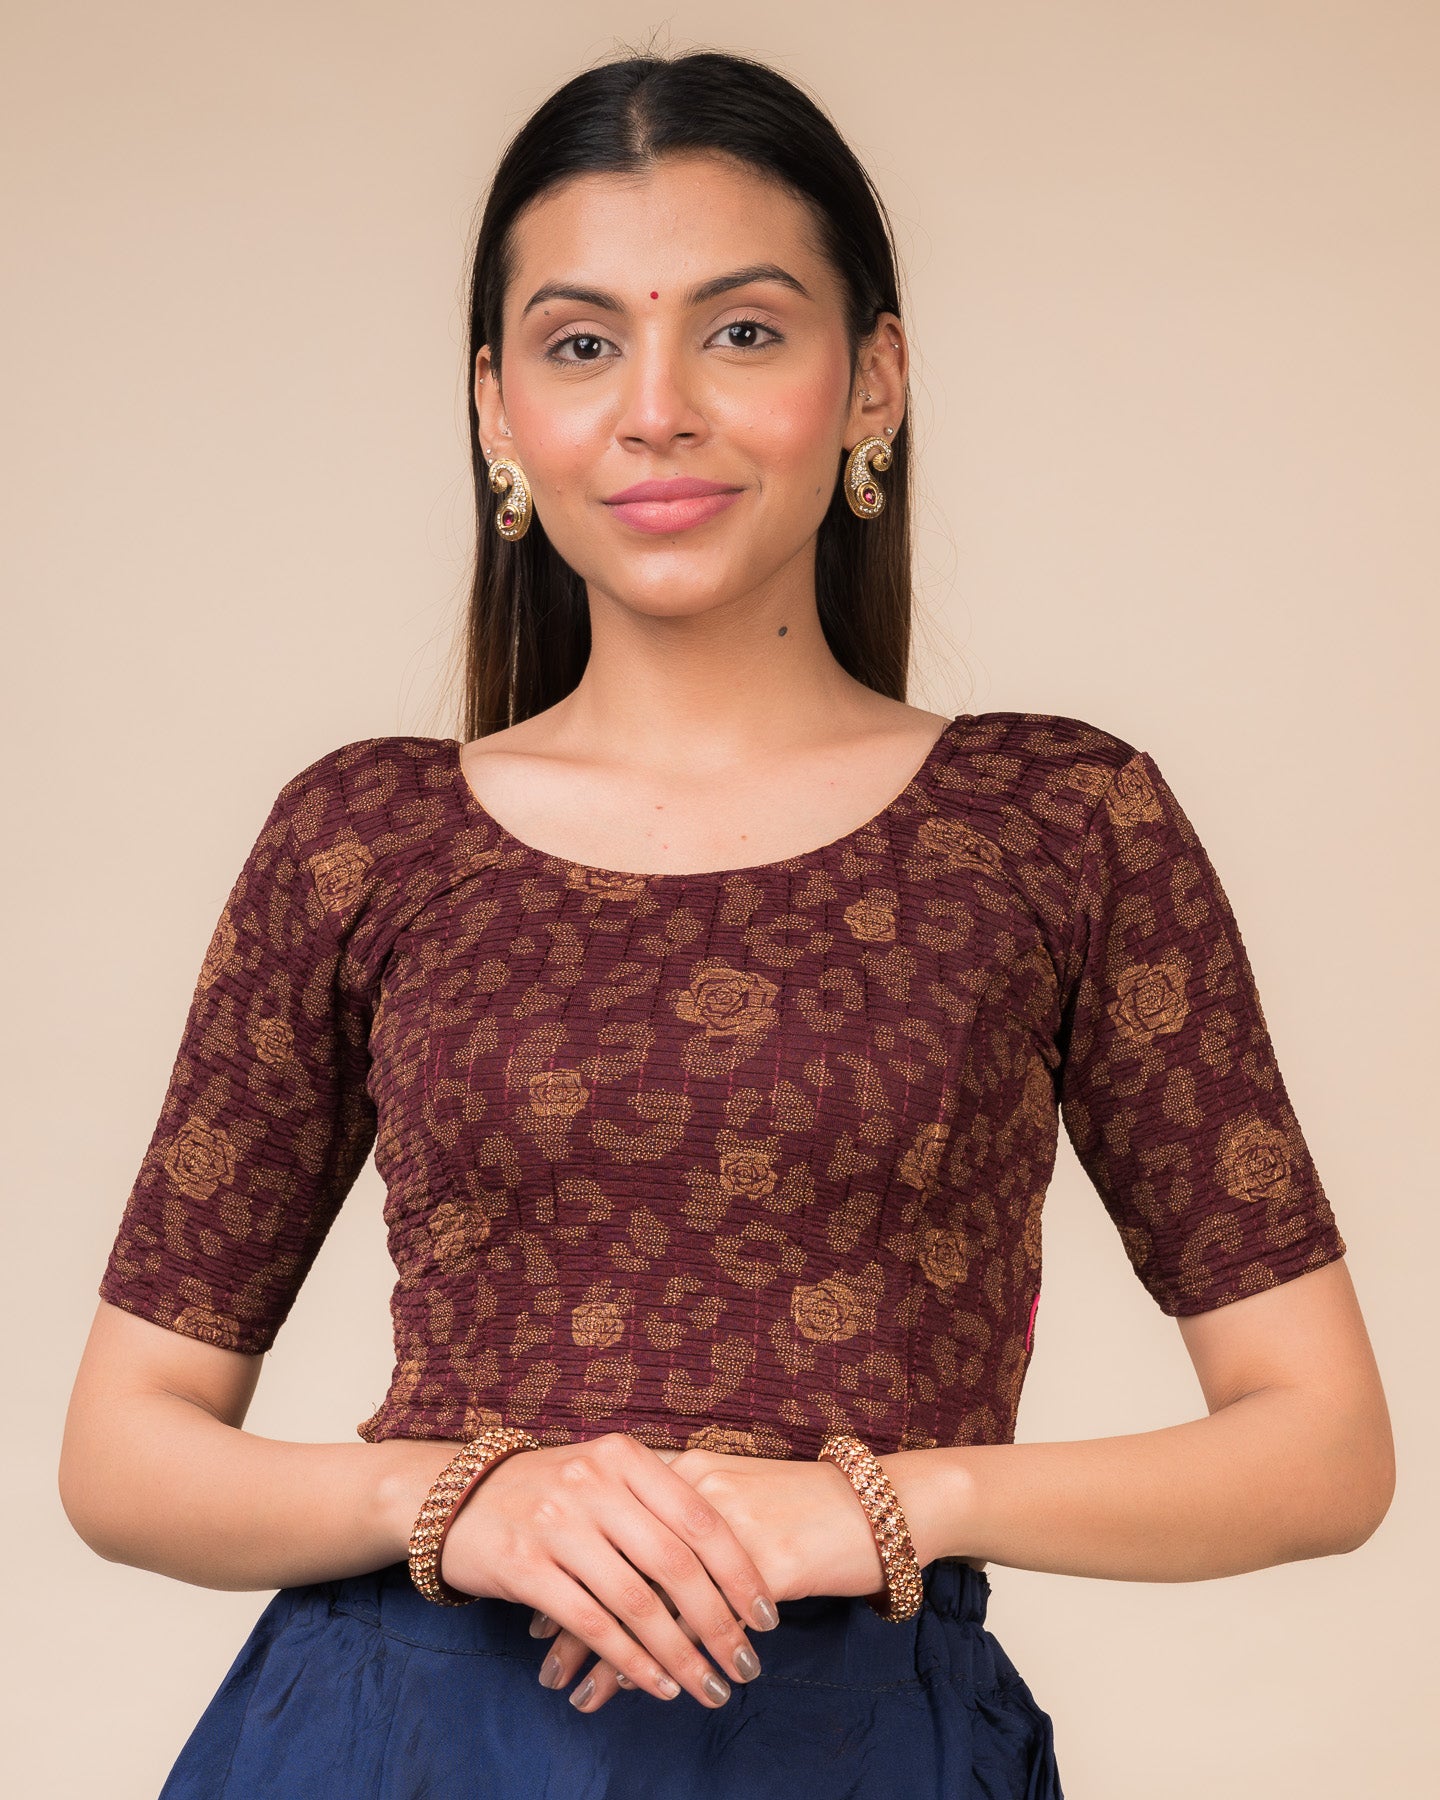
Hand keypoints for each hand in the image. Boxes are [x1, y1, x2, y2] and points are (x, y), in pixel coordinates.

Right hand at [437, 1432, 779, 1711]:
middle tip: (745, 1665)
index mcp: (623, 1456)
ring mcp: (557, 1524)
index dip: (739, 1572)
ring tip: (709, 1687)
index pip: (699, 1518)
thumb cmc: (549, 1489)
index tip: (767, 1616)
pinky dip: (630, 1660)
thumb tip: (735, 1556)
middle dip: (718, 1623)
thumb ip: (657, 1501)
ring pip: (636, 1602)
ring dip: (680, 1654)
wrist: (458, 1496)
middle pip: (674, 1564)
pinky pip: (591, 1624)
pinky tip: (656, 1685)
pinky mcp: (526, 1567)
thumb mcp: (604, 1472)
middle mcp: (593, 1483)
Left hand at [528, 1445, 885, 1712]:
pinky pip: (689, 1626)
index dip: (570, 1566)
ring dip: (601, 1654)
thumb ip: (686, 1520)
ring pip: (643, 1598)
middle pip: (614, 1563)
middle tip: (540, 1659)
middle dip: (571, 1617)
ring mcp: (725, 1532)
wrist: (881, 1508)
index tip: (535, 1604)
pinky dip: (650, 1665)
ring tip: (571, 1693)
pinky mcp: (757, 1570)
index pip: (608, 1525)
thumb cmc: (809, 1509)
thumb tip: (639, 1557)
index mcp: (685, 1472)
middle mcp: (694, 1496)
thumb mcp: (737, 1498)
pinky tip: (629, 1696)